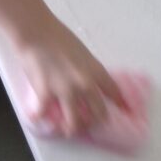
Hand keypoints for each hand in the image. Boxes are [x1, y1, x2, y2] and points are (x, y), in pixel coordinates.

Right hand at [14, 15, 127, 135]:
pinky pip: (44, 115)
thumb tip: (86, 83)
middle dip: (96, 121)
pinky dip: (40, 117)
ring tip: (68, 129)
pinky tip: (38, 117)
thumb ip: (87, 70)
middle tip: (90, 123)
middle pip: (99, 113)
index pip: (114, 92)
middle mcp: (85, 85)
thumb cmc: (58, 36)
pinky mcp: (46, 95)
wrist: (37, 32)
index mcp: (96, 71)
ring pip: (75, 123)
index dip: (120, 104)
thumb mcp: (82, 53)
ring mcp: (66, 92)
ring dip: (73, 128)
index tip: (123, 111)